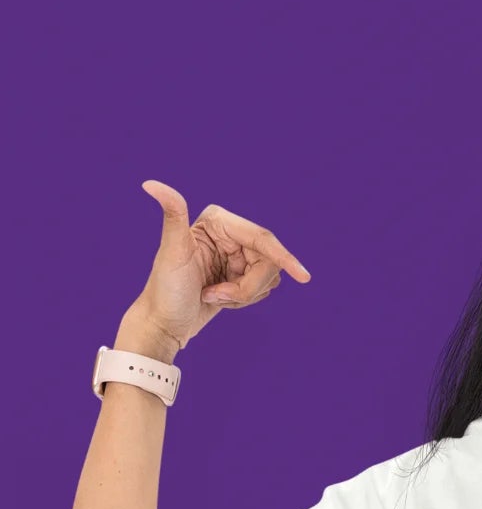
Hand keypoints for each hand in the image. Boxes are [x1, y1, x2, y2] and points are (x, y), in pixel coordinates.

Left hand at [127, 181, 311, 351]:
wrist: (163, 324)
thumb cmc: (164, 291)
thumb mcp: (172, 253)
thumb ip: (172, 215)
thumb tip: (150, 184)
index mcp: (217, 221)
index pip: (261, 239)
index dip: (283, 258)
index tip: (303, 277)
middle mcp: (229, 233)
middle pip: (268, 261)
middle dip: (249, 286)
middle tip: (219, 296)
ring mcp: (235, 254)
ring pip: (268, 276)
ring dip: (245, 295)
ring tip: (215, 297)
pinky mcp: (239, 274)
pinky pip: (262, 287)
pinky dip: (245, 300)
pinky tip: (220, 300)